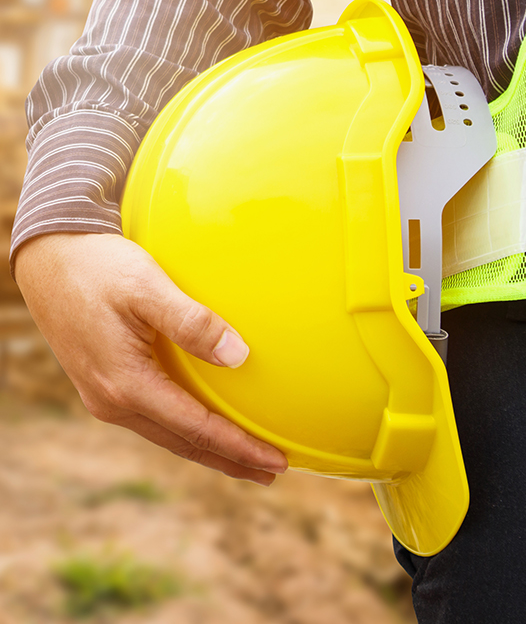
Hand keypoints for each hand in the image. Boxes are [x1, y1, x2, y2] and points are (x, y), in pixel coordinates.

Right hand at [14, 233, 287, 484]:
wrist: (49, 257)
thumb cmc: (98, 267)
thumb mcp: (147, 287)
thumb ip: (192, 322)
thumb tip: (239, 356)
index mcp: (126, 384)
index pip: (196, 429)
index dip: (239, 447)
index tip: (276, 461)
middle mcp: (112, 401)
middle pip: (182, 443)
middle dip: (229, 460)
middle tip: (270, 473)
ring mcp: (104, 395)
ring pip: (166, 434)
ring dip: (207, 447)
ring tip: (243, 457)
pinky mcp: (103, 382)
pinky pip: (152, 417)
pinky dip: (184, 428)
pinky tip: (200, 421)